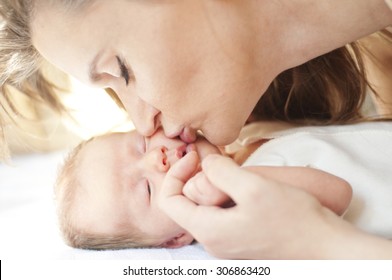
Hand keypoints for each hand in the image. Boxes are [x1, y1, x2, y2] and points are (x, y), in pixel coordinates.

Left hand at [159, 153, 343, 258]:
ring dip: (214, 187)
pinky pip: (222, 215)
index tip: (196, 157)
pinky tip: (246, 188)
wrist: (326, 247)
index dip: (176, 174)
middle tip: (218, 162)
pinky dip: (227, 197)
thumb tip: (204, 163)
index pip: (169, 201)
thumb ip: (220, 171)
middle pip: (187, 204)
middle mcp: (213, 242)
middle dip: (197, 178)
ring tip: (236, 174)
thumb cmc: (294, 220)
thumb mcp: (254, 187)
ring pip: (206, 208)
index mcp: (209, 231)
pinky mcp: (242, 241)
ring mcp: (228, 244)